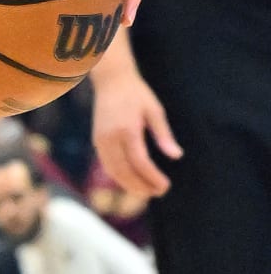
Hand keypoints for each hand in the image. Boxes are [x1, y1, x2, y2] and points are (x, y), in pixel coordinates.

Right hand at [91, 65, 181, 202]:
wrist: (111, 80)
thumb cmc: (137, 93)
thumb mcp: (155, 110)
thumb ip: (164, 135)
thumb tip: (176, 155)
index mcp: (127, 129)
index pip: (140, 162)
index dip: (152, 178)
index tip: (165, 186)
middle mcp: (111, 137)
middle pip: (124, 171)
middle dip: (141, 186)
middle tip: (158, 193)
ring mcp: (101, 140)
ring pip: (113, 171)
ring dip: (129, 185)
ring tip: (146, 193)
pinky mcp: (97, 141)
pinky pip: (107, 165)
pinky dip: (119, 177)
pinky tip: (131, 181)